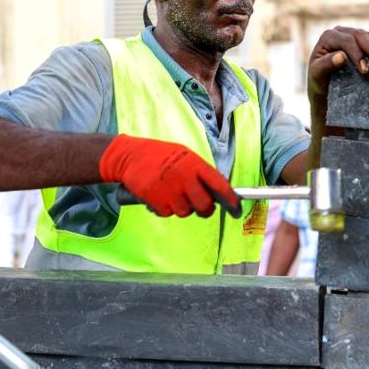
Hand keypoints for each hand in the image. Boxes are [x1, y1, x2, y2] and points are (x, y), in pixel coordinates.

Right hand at [99, 134, 241, 218]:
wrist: (131, 156)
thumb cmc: (161, 155)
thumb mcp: (185, 156)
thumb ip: (200, 172)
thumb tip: (217, 191)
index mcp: (195, 164)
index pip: (220, 185)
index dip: (231, 200)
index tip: (237, 211)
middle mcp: (185, 178)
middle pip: (204, 206)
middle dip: (203, 209)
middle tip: (199, 206)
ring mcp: (170, 190)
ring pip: (185, 212)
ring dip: (181, 207)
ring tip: (171, 193)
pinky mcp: (156, 200)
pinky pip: (167, 213)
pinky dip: (164, 209)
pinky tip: (159, 195)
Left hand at [307, 26, 368, 97]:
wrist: (323, 84)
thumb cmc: (319, 80)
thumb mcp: (317, 75)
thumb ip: (326, 65)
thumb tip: (341, 56)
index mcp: (328, 37)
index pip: (346, 42)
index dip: (357, 54)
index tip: (365, 71)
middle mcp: (339, 31)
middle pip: (359, 35)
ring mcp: (350, 34)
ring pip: (367, 35)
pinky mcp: (359, 40)